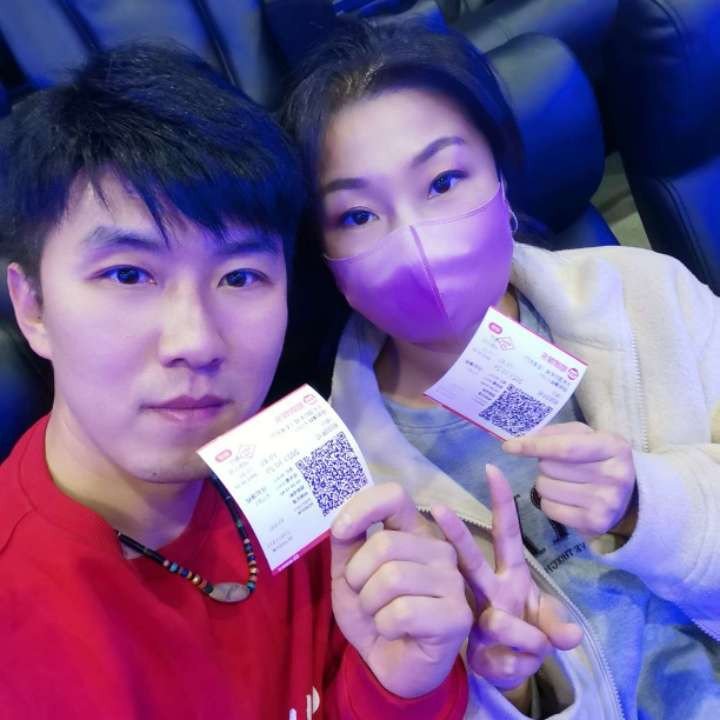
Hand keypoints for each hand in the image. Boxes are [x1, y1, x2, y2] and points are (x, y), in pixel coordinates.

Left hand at [331, 482, 472, 697]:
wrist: (388, 665)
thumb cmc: (373, 612)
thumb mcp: (349, 572)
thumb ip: (347, 540)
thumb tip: (344, 522)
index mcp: (415, 531)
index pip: (395, 496)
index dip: (363, 508)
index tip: (341, 532)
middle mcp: (440, 549)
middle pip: (385, 543)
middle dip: (359, 577)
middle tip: (365, 597)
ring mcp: (453, 581)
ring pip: (391, 578)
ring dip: (370, 604)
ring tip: (380, 615)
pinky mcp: (457, 615)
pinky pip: (402, 612)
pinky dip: (384, 626)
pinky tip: (395, 632)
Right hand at [434, 465, 581, 694]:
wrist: (509, 667)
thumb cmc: (528, 628)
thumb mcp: (549, 622)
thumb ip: (558, 624)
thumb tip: (570, 636)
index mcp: (511, 573)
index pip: (505, 533)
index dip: (501, 502)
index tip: (492, 468)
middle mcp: (489, 589)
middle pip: (471, 559)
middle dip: (456, 534)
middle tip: (438, 508)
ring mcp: (480, 618)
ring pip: (496, 622)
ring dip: (526, 639)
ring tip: (534, 646)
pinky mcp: (477, 651)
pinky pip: (509, 660)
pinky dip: (524, 666)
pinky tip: (516, 663)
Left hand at [503, 422, 637, 536]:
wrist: (632, 497)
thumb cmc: (600, 459)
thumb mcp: (588, 437)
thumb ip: (557, 433)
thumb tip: (525, 439)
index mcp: (613, 446)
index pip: (564, 447)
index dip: (533, 446)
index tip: (509, 446)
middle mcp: (613, 475)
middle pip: (549, 467)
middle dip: (544, 464)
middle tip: (559, 466)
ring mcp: (605, 502)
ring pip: (544, 488)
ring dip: (545, 482)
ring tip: (564, 482)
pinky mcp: (594, 523)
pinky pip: (548, 508)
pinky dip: (548, 501)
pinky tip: (565, 498)